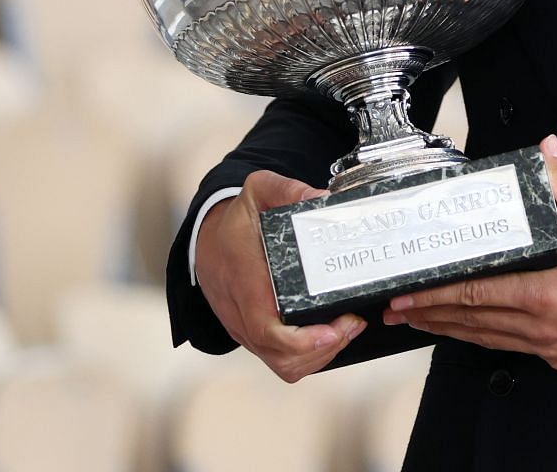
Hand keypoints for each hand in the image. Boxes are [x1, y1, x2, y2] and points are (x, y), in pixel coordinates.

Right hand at [198, 169, 366, 381]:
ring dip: (320, 356)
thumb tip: (324, 199)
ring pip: (282, 365)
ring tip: (347, 328)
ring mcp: (245, 328)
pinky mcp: (252, 335)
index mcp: (244, 278)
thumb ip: (288, 190)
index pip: (265, 327)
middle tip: (352, 323)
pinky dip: (309, 357)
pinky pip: (280, 360)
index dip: (301, 340)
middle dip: (322, 350)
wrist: (204, 240)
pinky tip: (330, 335)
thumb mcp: (259, 190)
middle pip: (280, 356)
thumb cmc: (236, 219)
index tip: (333, 331)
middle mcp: (241, 311)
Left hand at [382, 134, 556, 370]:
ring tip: (420, 321)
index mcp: (544, 294)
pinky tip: (469, 331)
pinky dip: (482, 338)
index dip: (437, 295)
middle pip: (472, 321)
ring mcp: (547, 345)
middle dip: (430, 314)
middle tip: (397, 309)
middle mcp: (540, 326)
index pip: (477, 294)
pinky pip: (509, 348)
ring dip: (449, 330)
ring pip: (486, 339)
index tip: (408, 293)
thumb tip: (546, 151)